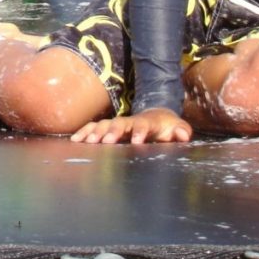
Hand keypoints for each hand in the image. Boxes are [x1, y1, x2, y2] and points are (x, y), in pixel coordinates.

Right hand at [71, 107, 191, 144]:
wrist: (154, 117)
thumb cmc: (166, 126)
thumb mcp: (177, 128)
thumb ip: (182, 130)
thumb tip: (184, 134)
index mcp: (146, 123)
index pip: (143, 125)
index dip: (140, 132)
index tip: (137, 141)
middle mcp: (129, 121)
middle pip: (118, 123)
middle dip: (111, 131)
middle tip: (103, 141)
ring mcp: (117, 123)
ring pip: (103, 124)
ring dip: (94, 132)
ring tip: (85, 141)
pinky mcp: (108, 128)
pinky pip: (93, 127)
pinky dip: (84, 132)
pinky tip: (74, 140)